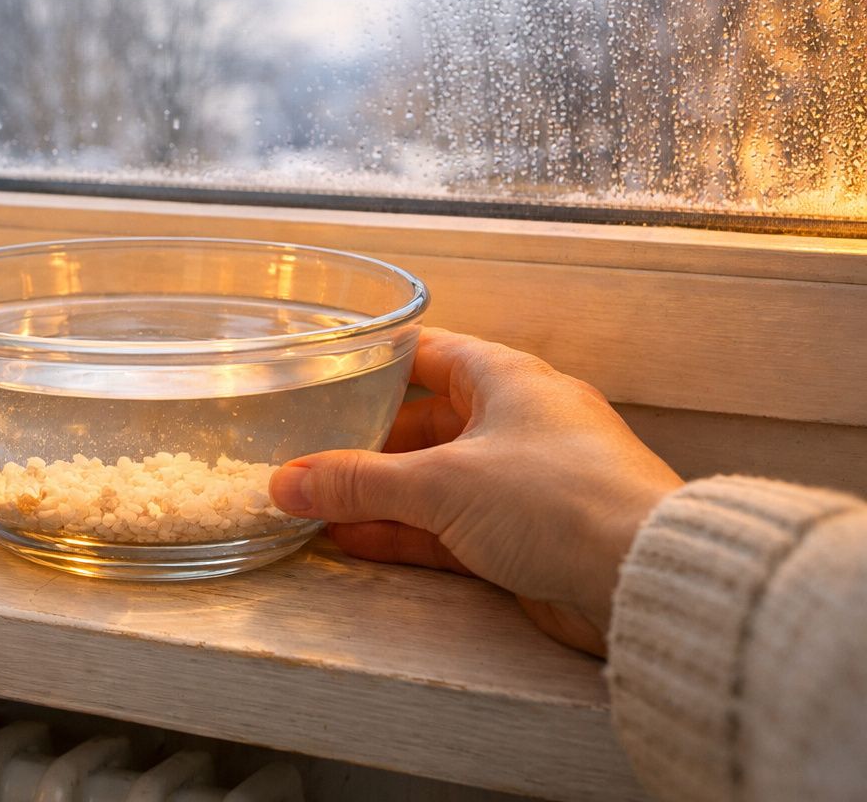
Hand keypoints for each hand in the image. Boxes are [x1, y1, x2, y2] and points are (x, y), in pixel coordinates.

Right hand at [269, 328, 681, 654]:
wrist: (644, 577)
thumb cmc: (559, 499)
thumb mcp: (441, 483)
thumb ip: (357, 484)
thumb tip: (286, 484)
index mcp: (506, 378)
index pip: (428, 353)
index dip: (374, 360)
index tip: (324, 372)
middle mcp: (517, 421)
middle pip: (424, 423)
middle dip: (365, 445)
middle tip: (307, 458)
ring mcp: (524, 480)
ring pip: (434, 480)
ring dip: (379, 496)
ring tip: (315, 507)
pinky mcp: (527, 535)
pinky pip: (451, 526)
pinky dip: (406, 532)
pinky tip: (354, 542)